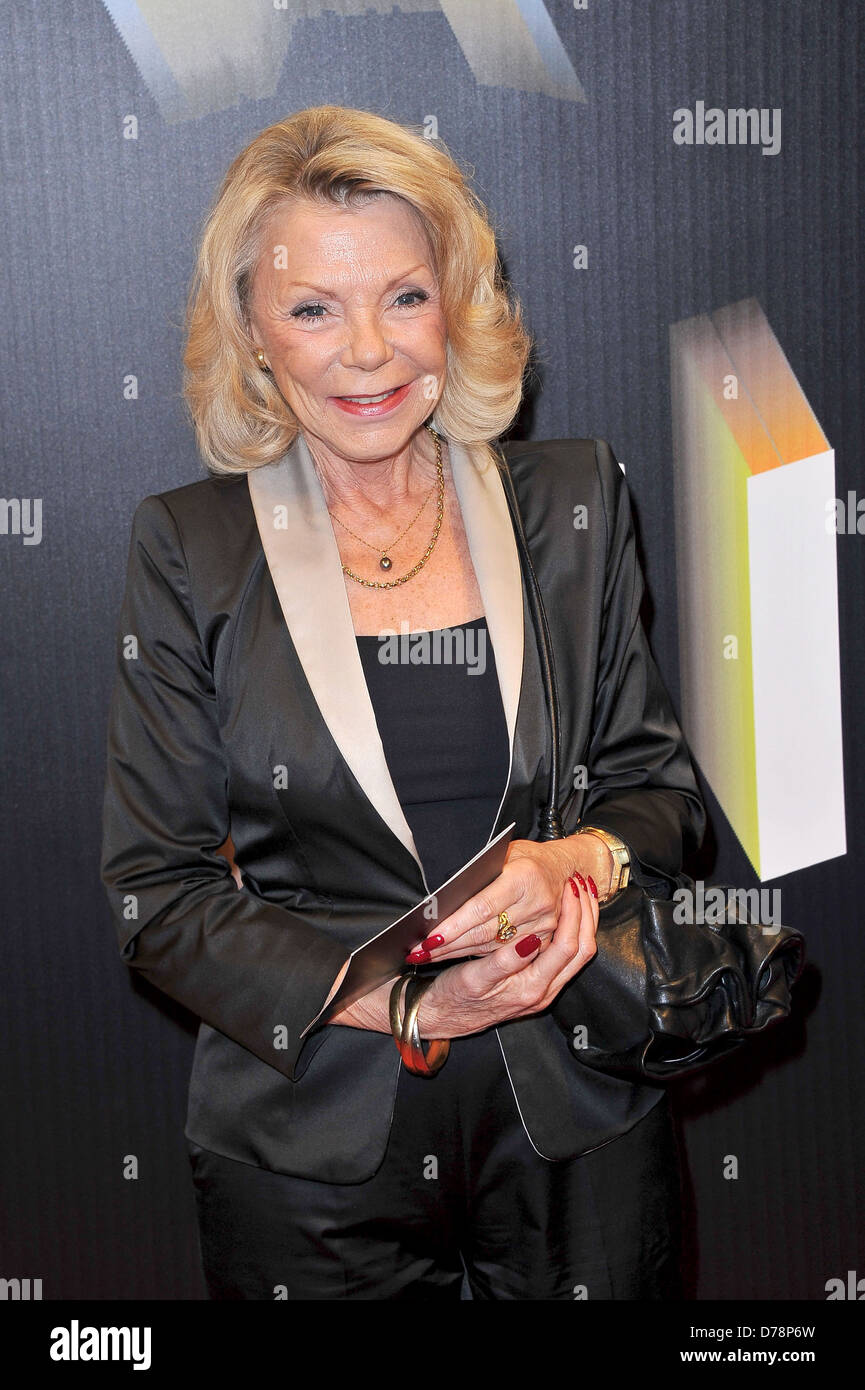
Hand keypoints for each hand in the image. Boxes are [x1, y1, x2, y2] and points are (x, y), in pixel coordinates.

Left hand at [404, 834, 610, 962]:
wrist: (566, 868)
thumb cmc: (527, 858)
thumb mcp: (504, 855)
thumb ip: (480, 874)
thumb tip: (443, 899)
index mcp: (524, 877)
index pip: (481, 907)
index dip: (454, 925)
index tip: (429, 938)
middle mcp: (537, 903)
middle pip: (485, 931)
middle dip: (449, 944)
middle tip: (419, 952)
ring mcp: (544, 924)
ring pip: (493, 947)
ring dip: (458, 953)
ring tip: (428, 956)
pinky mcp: (546, 938)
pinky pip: (505, 953)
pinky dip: (477, 955)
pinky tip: (455, 956)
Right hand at [416, 872, 598, 1037]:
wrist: (442, 1018)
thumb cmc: (454, 997)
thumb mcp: (473, 979)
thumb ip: (503, 963)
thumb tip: (530, 941)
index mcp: (532, 988)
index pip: (567, 947)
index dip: (573, 915)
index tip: (569, 889)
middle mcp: (544, 992)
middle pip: (583, 951)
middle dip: (588, 916)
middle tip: (583, 885)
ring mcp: (543, 990)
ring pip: (578, 956)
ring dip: (583, 924)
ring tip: (581, 895)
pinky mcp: (537, 986)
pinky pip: (567, 958)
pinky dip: (572, 933)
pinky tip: (565, 915)